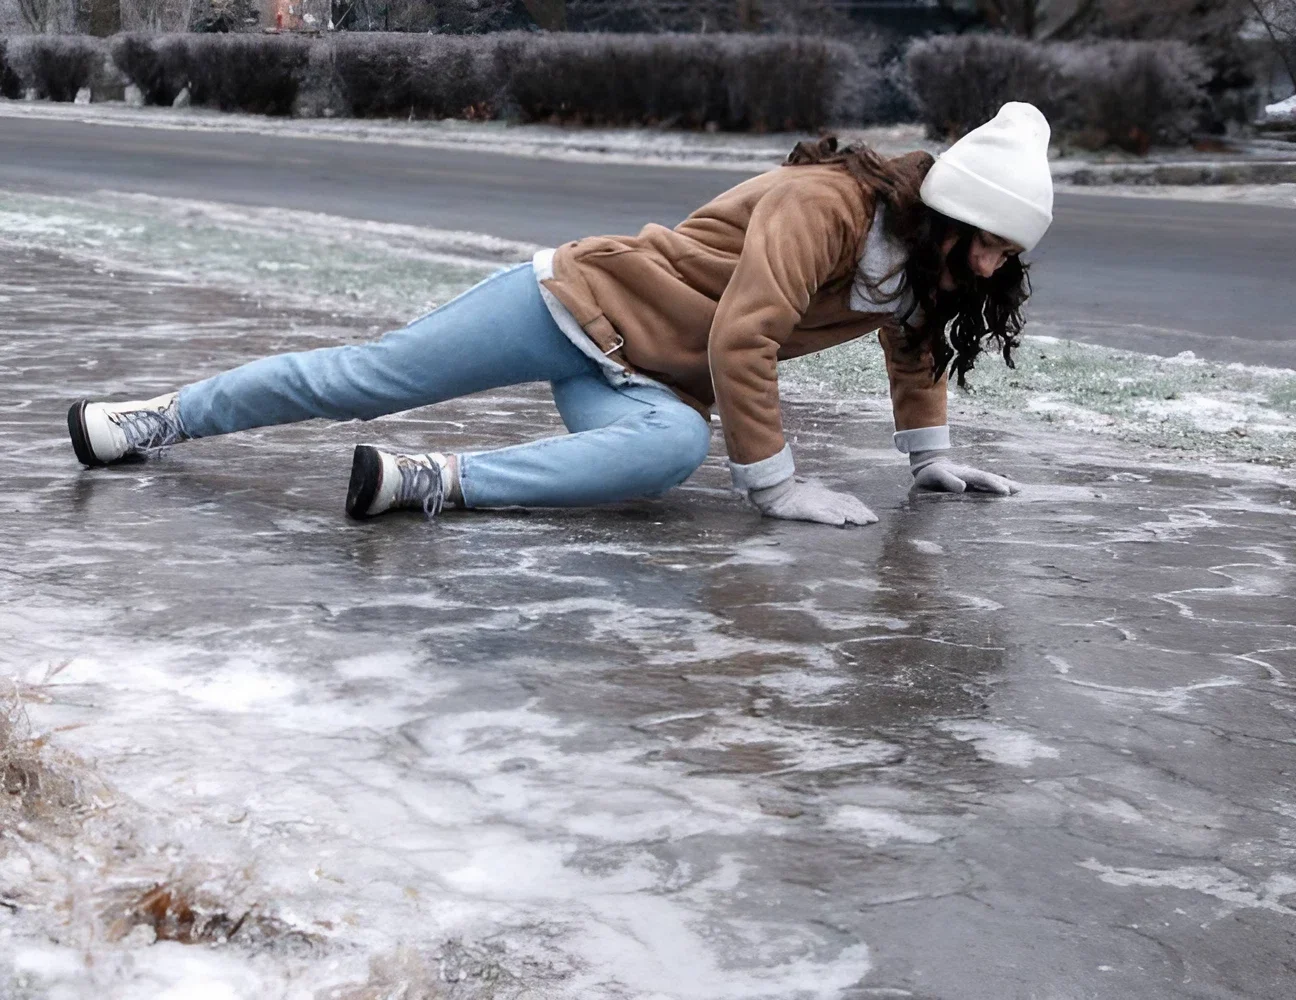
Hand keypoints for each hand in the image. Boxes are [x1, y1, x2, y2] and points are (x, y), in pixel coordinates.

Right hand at [750, 477, 878, 525]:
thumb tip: (833, 508)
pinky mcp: (808, 510)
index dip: (860, 507)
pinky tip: (841, 522)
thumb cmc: (790, 494)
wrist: (776, 492)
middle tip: (874, 520)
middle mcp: (825, 498)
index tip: (870, 514)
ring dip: (852, 516)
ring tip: (864, 522)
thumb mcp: (809, 494)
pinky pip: (821, 514)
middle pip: (847, 505)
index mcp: (825, 494)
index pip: (847, 500)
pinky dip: (832, 518)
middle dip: (862, 512)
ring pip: (839, 509)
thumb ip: (821, 499)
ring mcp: (817, 503)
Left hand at [910, 450, 1019, 495]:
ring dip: (1004, 485)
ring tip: (1019, 490)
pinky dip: (997, 488)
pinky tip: (1007, 493)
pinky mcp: (970, 485)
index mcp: (964, 474)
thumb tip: (963, 487)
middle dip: (1005, 484)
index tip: (1004, 491)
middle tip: (1019, 490)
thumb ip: (947, 480)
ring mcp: (972, 479)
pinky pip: (986, 487)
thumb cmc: (929, 475)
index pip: (982, 479)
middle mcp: (971, 475)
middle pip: (991, 478)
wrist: (928, 469)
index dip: (993, 484)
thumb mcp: (935, 475)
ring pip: (991, 481)